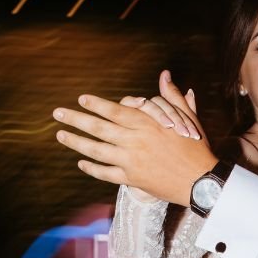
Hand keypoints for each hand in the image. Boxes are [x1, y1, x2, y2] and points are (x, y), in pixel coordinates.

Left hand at [54, 72, 216, 205]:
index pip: (114, 110)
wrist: (201, 182)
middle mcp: (134, 141)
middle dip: (75, 119)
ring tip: (61, 135)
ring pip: (97, 150)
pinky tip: (81, 163)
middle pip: (98, 127)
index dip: (95, 104)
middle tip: (57, 113)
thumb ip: (172, 97)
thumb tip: (165, 75)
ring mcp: (131, 161)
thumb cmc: (196, 148)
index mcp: (146, 123)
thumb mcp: (186, 119)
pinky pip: (106, 173)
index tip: (81, 99)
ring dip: (76, 142)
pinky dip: (92, 168)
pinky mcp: (133, 179)